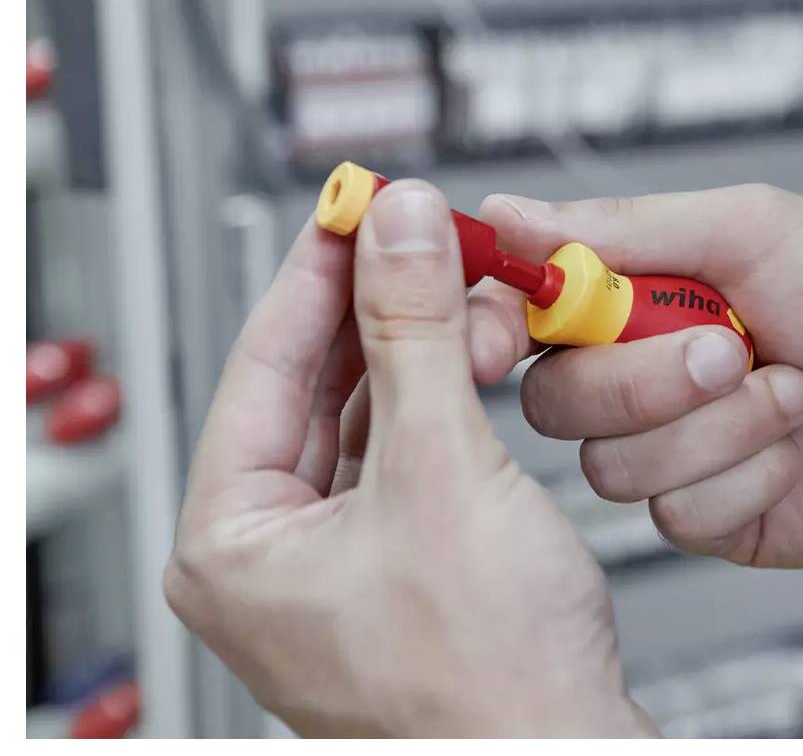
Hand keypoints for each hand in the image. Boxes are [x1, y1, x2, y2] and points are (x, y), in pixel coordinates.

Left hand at [164, 181, 652, 736]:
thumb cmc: (489, 682)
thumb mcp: (442, 469)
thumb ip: (413, 332)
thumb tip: (397, 228)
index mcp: (231, 542)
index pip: (260, 360)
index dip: (320, 267)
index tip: (360, 201)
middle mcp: (269, 556)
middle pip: (313, 384)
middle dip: (382, 306)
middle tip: (427, 239)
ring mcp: (332, 566)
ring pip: (363, 415)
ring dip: (418, 350)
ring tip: (468, 294)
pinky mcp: (395, 569)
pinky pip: (401, 456)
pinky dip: (438, 402)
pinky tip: (471, 361)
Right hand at [472, 185, 802, 567]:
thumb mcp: (751, 229)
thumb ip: (626, 228)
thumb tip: (505, 212)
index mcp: (635, 299)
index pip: (518, 315)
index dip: (491, 325)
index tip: (498, 334)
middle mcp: (639, 379)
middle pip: (555, 403)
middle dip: (643, 379)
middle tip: (732, 346)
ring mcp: (674, 455)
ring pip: (615, 467)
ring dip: (717, 427)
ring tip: (794, 389)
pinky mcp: (712, 518)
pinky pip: (679, 517)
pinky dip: (750, 474)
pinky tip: (800, 448)